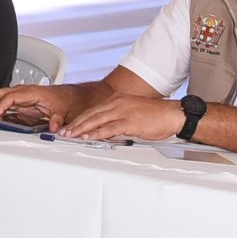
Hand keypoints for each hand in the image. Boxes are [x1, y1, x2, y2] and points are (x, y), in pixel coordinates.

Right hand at [0, 84, 63, 129]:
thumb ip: (57, 119)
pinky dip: (0, 111)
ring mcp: (19, 97)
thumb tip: (53, 127)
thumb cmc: (61, 100)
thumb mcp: (61, 111)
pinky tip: (3, 120)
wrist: (65, 96)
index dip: (0, 106)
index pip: (9, 96)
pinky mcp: (19, 102)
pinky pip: (4, 104)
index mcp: (30, 93)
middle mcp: (22, 92)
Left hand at [61, 92, 182, 141]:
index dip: (79, 118)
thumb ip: (117, 120)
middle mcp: (118, 103)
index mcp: (118, 99)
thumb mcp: (132, 113)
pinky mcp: (129, 122)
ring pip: (96, 120)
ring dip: (81, 129)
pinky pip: (108, 128)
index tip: (70, 126)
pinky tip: (87, 138)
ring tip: (71, 136)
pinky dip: (96, 134)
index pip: (93, 109)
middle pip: (91, 114)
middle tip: (64, 132)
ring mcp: (123, 111)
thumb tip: (105, 130)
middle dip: (76, 124)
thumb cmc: (155, 116)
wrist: (173, 114)